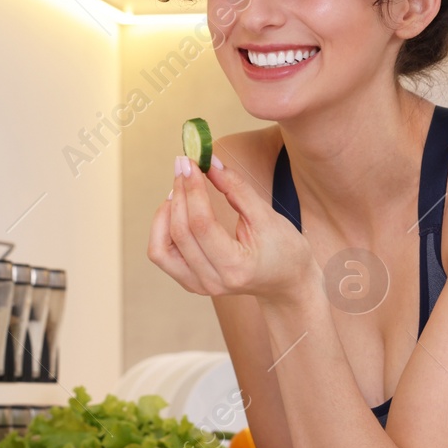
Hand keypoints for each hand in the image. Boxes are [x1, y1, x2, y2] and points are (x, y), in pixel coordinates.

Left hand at [147, 152, 316, 304]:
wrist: (287, 282)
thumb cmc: (284, 249)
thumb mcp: (267, 216)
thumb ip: (236, 188)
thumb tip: (210, 162)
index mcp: (235, 267)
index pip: (201, 224)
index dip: (193, 189)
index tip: (191, 162)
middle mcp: (212, 281)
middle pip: (180, 232)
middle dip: (179, 193)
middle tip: (185, 166)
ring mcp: (198, 285)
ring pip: (160, 248)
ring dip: (165, 213)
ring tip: (180, 189)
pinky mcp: (190, 282)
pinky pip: (163, 254)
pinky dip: (164, 228)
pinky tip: (177, 208)